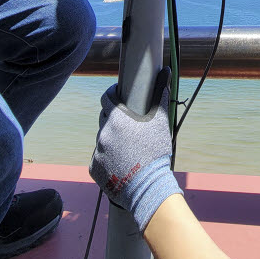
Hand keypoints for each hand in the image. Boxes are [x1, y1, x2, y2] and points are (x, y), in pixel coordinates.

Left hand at [89, 68, 181, 232]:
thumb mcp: (159, 120)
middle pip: (104, 118)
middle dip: (113, 118)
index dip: (113, 95)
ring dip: (111, 138)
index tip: (120, 96)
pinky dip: (107, 157)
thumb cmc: (155, 151)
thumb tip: (165, 70)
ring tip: (127, 147)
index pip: (107, 98)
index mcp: (116, 118)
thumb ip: (159, 94)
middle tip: (128, 126)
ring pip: (102, 138)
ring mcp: (97, 151)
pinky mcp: (94, 168)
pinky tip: (121, 162)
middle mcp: (103, 132)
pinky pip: (99, 157)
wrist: (148, 188)